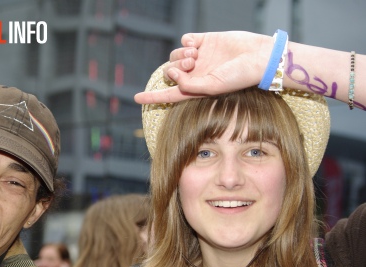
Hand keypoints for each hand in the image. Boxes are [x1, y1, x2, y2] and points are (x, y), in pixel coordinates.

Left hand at [134, 31, 272, 103]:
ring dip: (180, 54)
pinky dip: (186, 41)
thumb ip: (189, 85)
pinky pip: (185, 39)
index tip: (136, 98)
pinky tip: (196, 44)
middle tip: (190, 65)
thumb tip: (172, 75)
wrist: (258, 57)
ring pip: (175, 55)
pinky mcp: (205, 41)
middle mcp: (195, 74)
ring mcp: (200, 57)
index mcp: (196, 89)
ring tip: (195, 55)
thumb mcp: (212, 87)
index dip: (152, 96)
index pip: (169, 94)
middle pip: (170, 71)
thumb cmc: (239, 77)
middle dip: (174, 68)